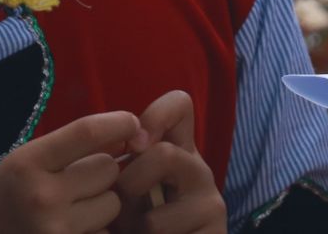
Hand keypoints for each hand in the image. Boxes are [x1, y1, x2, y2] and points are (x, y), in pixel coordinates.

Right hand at [0, 110, 141, 233]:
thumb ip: (64, 151)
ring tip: (71, 212)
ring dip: (102, 206)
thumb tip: (125, 134)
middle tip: (79, 184)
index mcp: (26, 163)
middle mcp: (42, 196)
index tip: (132, 124)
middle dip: (103, 173)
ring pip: (112, 204)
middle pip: (108, 170)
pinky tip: (71, 231)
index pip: (88, 131)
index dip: (119, 123)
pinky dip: (95, 231)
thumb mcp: (18, 165)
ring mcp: (55, 232)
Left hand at [113, 90, 225, 233]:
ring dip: (132, 224)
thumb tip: (113, 144)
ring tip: (133, 230)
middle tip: (122, 207)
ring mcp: (210, 203)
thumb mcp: (121, 186)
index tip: (132, 145)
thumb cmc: (130, 220)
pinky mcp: (214, 230)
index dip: (156, 116)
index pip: (180, 105)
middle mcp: (198, 170)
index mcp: (177, 150)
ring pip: (158, 200)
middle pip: (164, 153)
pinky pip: (161, 232)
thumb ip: (117, 164)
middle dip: (129, 184)